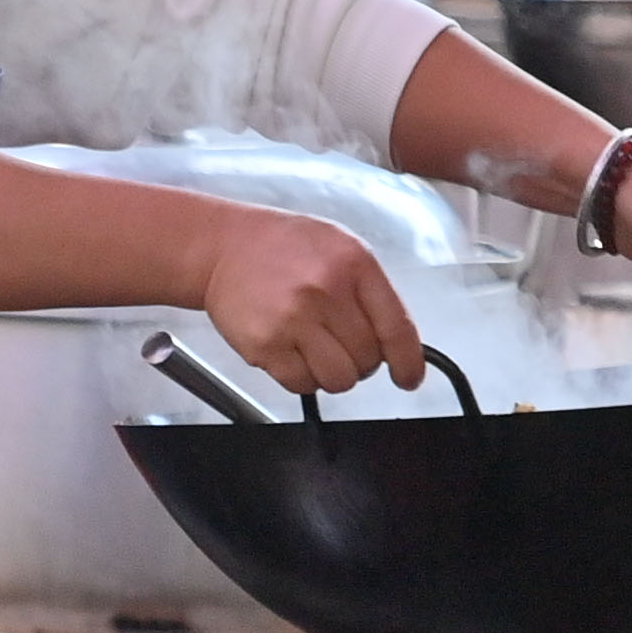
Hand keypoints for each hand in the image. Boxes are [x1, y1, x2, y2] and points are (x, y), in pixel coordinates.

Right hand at [191, 207, 422, 397]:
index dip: (408, 361)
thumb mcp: (340, 248)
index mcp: (354, 263)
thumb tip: (397, 343)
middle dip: (360, 361)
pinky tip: (291, 351)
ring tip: (314, 348)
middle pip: (368, 360)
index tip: (409, 377)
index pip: (397, 327)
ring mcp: (294, 320)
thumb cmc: (281, 247)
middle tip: (340, 344)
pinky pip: (302, 385)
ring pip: (339, 380)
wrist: (222, 247)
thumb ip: (370, 291)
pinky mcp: (265, 345)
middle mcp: (326, 290)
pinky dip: (302, 378)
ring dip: (333, 373)